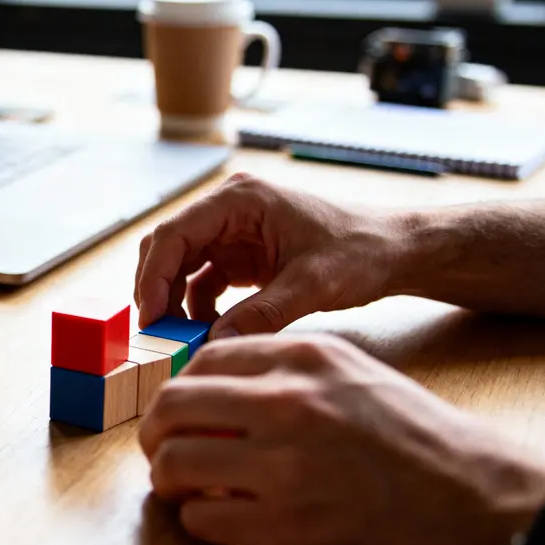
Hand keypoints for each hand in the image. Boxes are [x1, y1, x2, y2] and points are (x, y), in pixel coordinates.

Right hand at [134, 174, 406, 335]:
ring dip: (174, 302)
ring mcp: (232, 232)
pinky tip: (207, 332)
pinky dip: (197, 308)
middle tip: (155, 334)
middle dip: (157, 290)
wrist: (394, 252)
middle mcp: (229, 209)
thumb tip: (215, 344)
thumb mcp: (312, 286)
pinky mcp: (239, 256)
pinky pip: (201, 281)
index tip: (149, 318)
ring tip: (179, 339)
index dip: (153, 276)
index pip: (173, 234)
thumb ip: (261, 315)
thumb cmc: (362, 252)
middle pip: (168, 248)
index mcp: (240, 199)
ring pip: (179, 266)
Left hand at [139, 334, 544, 544]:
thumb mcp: (358, 376)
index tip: (180, 414)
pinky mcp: (284, 525)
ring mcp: (282, 465)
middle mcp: (286, 403)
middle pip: (173, 406)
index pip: (203, 360)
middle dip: (157, 434)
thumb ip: (289, 373)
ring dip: (169, 480)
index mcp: (304, 359)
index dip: (180, 391)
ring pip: (175, 462)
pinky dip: (199, 521)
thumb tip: (220, 391)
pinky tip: (219, 520)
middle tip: (164, 453)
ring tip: (185, 491)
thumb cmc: (424, 443)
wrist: (481, 506)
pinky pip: (202, 518)